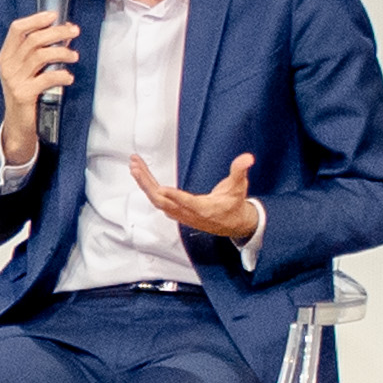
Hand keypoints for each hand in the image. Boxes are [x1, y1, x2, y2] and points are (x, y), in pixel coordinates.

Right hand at [0, 11, 79, 164]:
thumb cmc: (25, 96)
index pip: (17, 30)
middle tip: (73, 31)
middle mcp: (8, 66)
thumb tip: (62, 33)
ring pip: (40, 55)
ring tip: (74, 56)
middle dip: (56, 32)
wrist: (17, 127)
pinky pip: (46, 78)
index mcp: (6, 57)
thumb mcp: (24, 71)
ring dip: (62, 52)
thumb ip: (36, 53)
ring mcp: (15, 80)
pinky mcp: (24, 94)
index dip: (36, 19)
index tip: (54, 16)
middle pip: (33, 39)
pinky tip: (68, 76)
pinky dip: (61, 75)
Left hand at [132, 152, 266, 246]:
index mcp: (205, 209)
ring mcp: (180, 214)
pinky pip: (157, 200)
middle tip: (136, 165)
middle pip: (163, 201)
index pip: (188, 203)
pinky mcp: (176, 212)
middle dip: (148, 183)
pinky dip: (147, 187)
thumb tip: (247, 158)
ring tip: (134, 165)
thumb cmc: (234, 204)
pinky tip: (141, 176)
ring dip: (144, 183)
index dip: (176, 197)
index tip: (162, 188)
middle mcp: (189, 214)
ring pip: (157, 200)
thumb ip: (240, 171)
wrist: (232, 224)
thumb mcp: (239, 186)